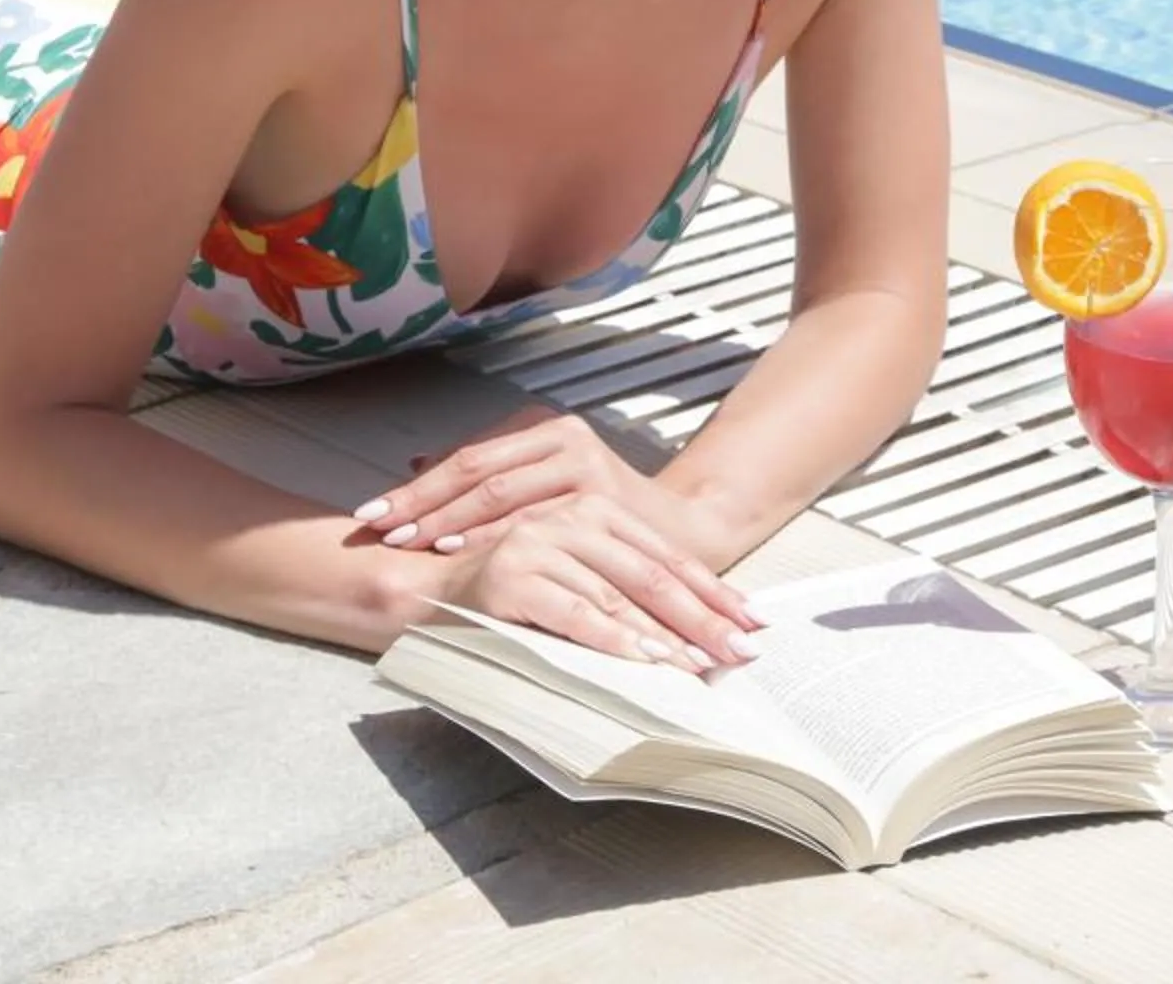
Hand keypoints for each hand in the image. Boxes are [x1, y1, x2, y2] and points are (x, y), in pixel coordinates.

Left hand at [356, 404, 659, 555]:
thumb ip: (489, 475)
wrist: (681, 532)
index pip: (468, 457)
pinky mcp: (602, 499)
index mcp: (544, 429)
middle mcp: (564, 437)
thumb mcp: (544, 484)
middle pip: (477, 471)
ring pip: (500, 493)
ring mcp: (584, 467)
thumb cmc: (601, 513)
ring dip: (449, 520)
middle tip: (379, 526)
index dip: (418, 485)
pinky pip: (533, 521)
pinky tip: (461, 552)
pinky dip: (493, 538)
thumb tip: (414, 462)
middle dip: (422, 503)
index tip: (373, 511)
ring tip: (408, 540)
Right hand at [429, 492, 761, 673]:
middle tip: (743, 651)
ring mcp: (540, 542)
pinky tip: (647, 660)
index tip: (751, 623)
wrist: (421, 587)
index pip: (667, 556)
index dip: (713, 592)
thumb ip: (618, 590)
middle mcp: (569, 516)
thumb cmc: (505, 591)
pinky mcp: (513, 575)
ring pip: (620, 595)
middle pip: (654, 574)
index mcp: (591, 509)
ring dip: (667, 635)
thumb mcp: (571, 578)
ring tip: (704, 664)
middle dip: (704, 618)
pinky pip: (577, 613)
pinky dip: (616, 640)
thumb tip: (689, 635)